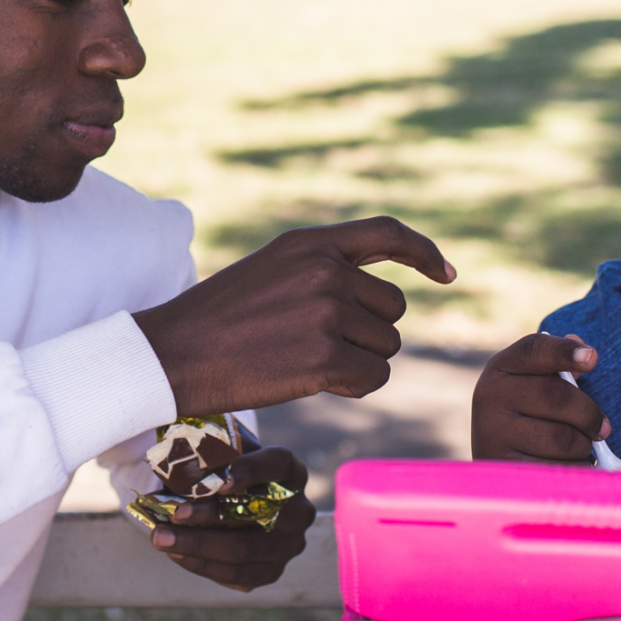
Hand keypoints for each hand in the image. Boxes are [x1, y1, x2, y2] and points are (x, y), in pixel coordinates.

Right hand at [134, 217, 453, 417]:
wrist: (174, 354)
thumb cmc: (219, 320)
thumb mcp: (272, 270)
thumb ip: (324, 269)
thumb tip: (380, 295)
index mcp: (310, 243)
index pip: (387, 233)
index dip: (423, 252)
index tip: (446, 274)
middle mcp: (326, 271)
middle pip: (393, 306)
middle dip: (370, 331)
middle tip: (321, 345)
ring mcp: (328, 314)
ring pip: (387, 345)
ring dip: (359, 361)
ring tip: (307, 361)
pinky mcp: (327, 358)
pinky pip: (375, 377)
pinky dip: (354, 388)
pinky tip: (316, 383)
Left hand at [149, 446, 314, 590]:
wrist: (243, 506)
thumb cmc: (229, 475)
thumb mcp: (225, 457)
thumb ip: (209, 458)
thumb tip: (176, 469)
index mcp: (291, 473)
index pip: (277, 464)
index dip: (250, 471)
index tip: (218, 480)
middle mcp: (298, 511)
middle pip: (253, 515)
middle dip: (206, 516)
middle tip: (172, 514)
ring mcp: (288, 545)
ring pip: (241, 550)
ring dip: (195, 545)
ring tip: (160, 538)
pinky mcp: (271, 571)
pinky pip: (234, 575)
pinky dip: (201, 564)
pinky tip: (176, 553)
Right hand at [470, 333, 606, 462]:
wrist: (493, 466)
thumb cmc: (525, 418)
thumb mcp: (532, 385)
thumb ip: (556, 366)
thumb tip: (582, 347)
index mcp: (500, 368)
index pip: (534, 350)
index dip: (564, 352)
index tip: (593, 359)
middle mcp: (489, 396)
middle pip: (558, 396)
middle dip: (589, 415)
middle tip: (602, 429)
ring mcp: (493, 433)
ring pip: (563, 438)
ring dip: (583, 446)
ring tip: (579, 449)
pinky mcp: (506, 468)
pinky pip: (558, 470)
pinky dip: (574, 470)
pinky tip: (567, 468)